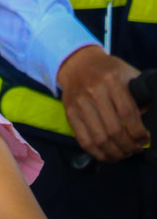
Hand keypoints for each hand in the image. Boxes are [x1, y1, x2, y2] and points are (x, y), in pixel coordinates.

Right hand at [57, 45, 148, 160]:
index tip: (145, 139)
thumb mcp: (129, 74)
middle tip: (135, 149)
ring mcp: (79, 103)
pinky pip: (83, 140)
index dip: (139, 132)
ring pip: (99, 138)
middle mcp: (93, 92)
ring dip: (115, 152)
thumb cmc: (109, 70)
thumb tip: (148, 120)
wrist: (78, 64)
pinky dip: (97, 153)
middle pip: (113, 130)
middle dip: (128, 146)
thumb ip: (141, 95)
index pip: (128, 113)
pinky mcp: (69, 113)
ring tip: (124, 154)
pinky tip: (108, 155)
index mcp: (112, 80)